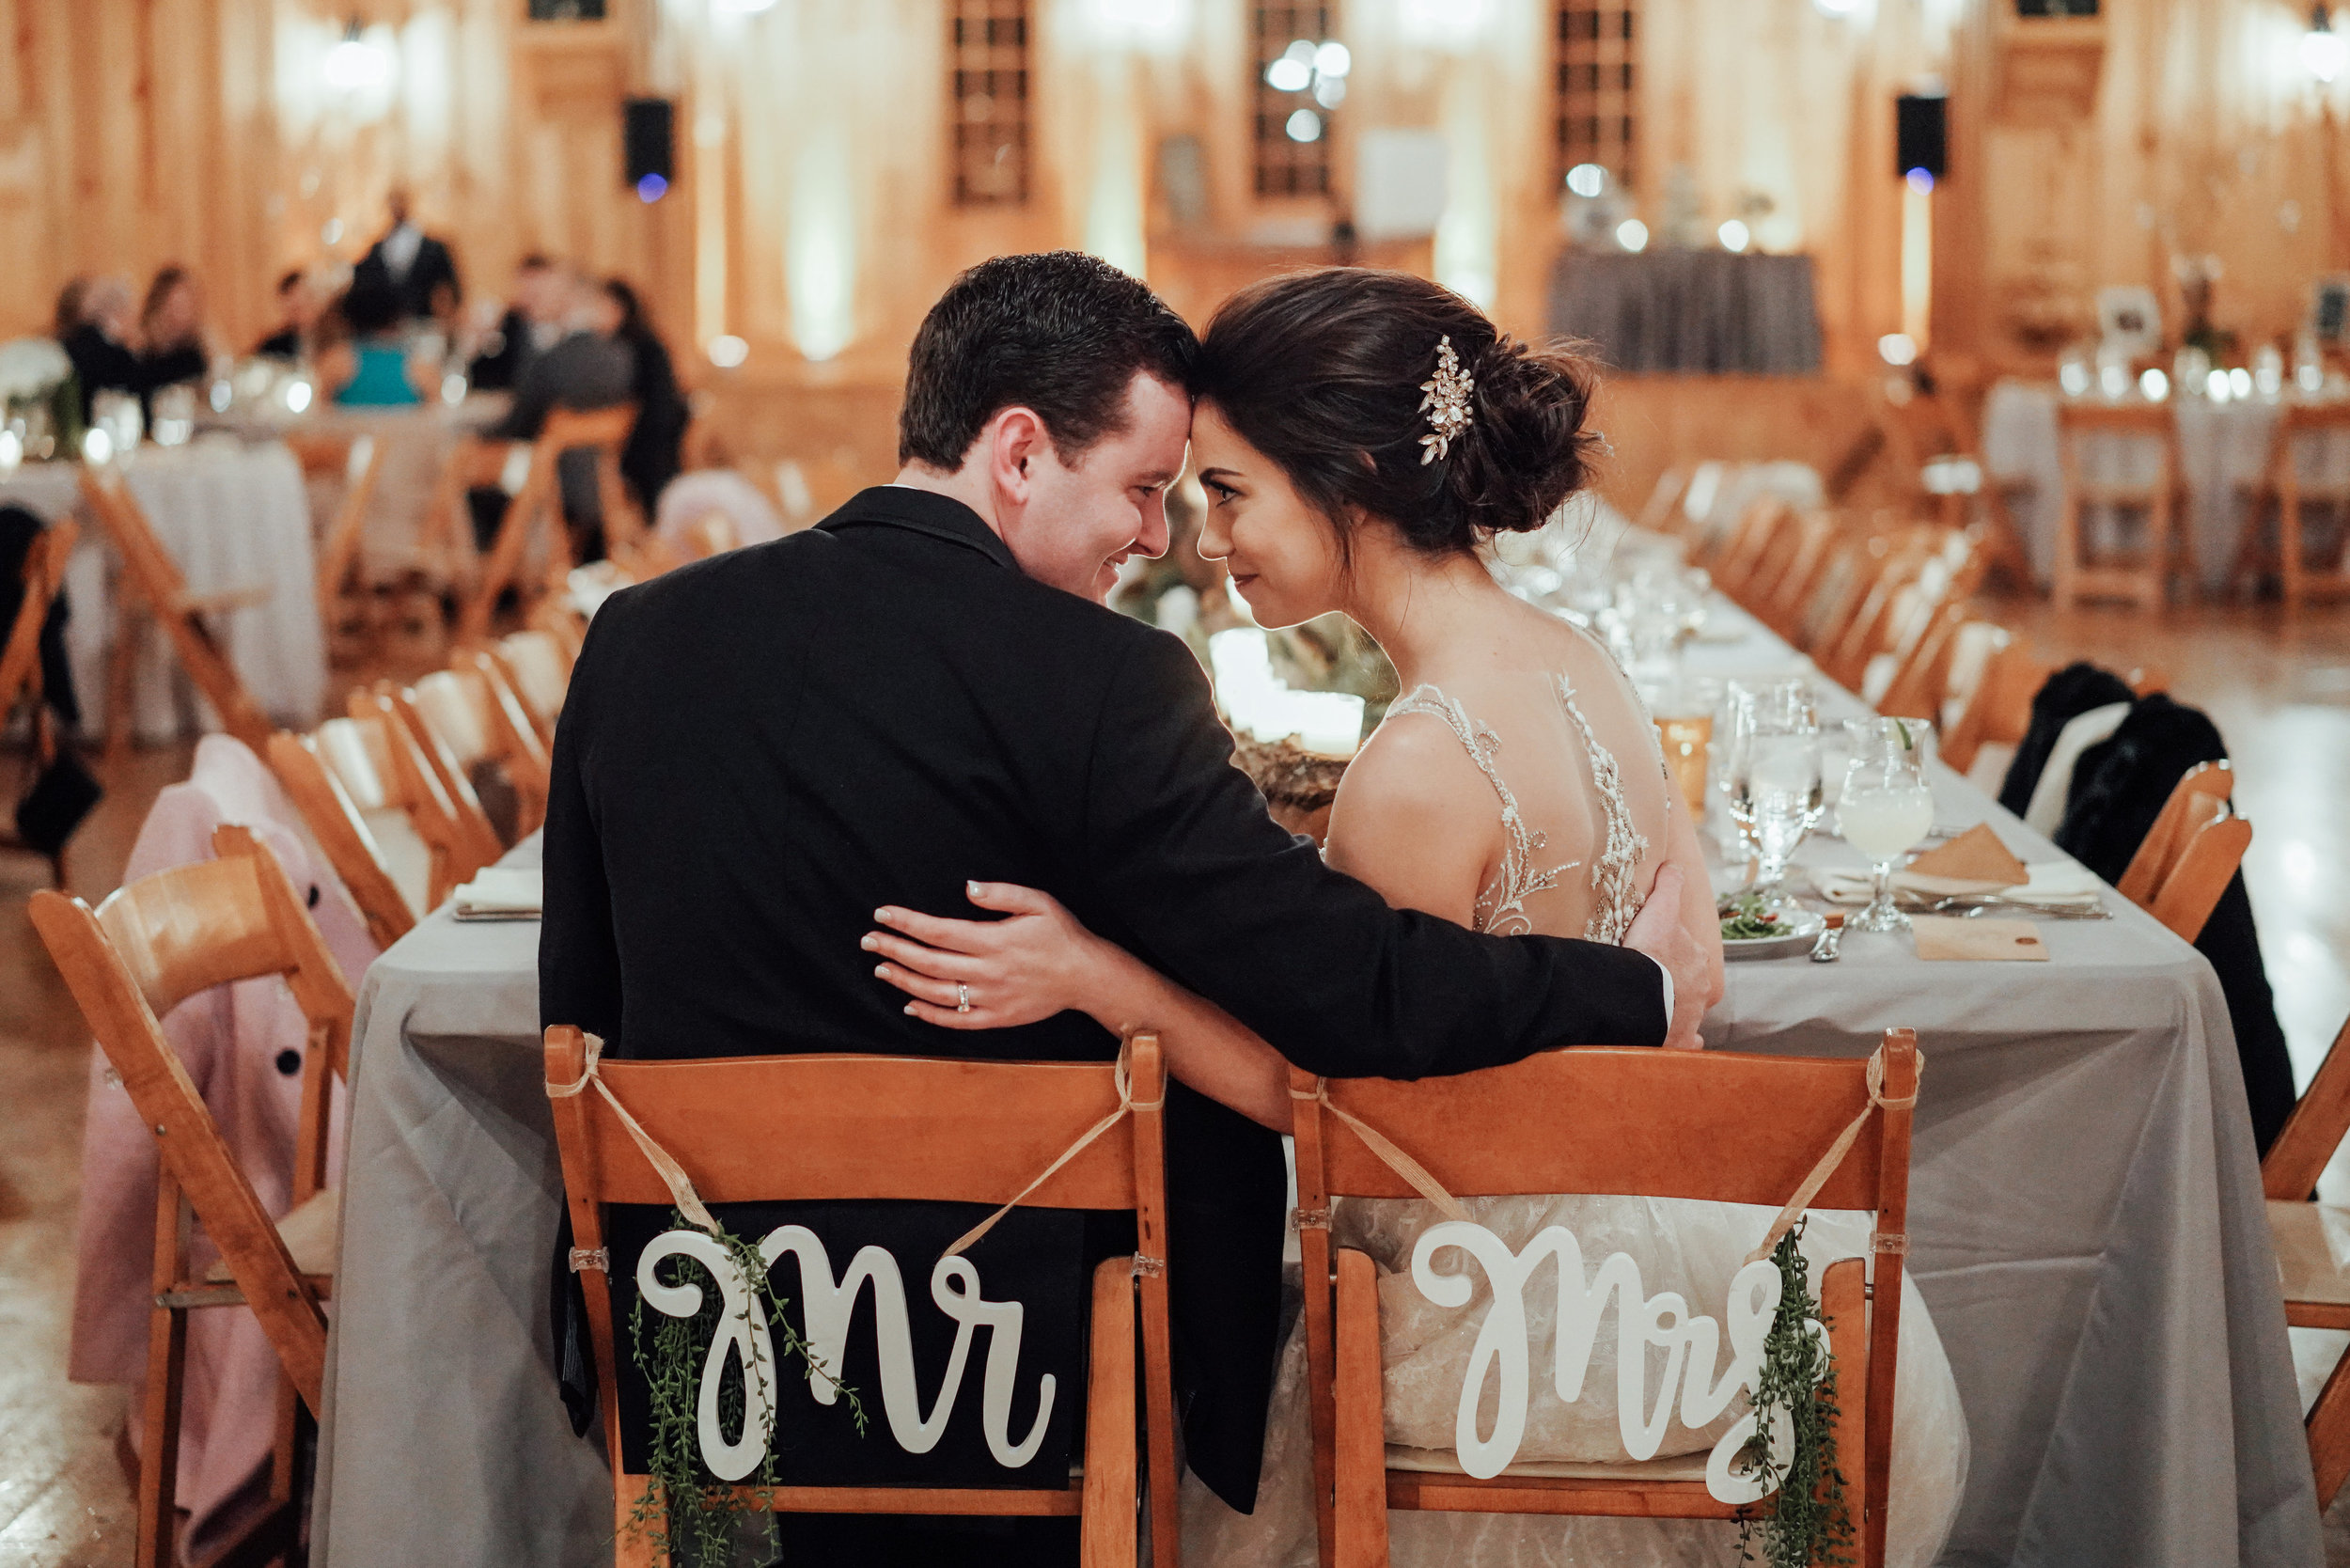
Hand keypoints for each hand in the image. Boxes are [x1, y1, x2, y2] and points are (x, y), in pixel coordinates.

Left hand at [863, 882, 1120, 1031]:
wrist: (1087, 976)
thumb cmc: (1062, 935)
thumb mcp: (1038, 902)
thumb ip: (1001, 894)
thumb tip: (966, 887)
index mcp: (993, 941)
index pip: (938, 932)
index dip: (906, 923)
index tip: (882, 914)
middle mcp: (987, 971)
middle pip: (928, 962)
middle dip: (894, 949)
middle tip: (869, 940)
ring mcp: (991, 998)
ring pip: (936, 993)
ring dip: (904, 981)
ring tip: (881, 969)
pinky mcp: (997, 1017)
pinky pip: (957, 1019)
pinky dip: (930, 1014)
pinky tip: (910, 1004)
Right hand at [1622, 864, 1707, 1050]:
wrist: (1640, 994)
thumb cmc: (1649, 953)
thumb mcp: (1659, 912)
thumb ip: (1668, 887)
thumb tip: (1674, 865)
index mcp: (1697, 961)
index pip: (1687, 953)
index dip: (1672, 951)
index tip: (1657, 952)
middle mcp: (1699, 990)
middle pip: (1689, 983)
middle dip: (1678, 982)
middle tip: (1656, 981)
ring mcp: (1690, 1017)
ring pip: (1687, 1011)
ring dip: (1677, 1009)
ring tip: (1659, 1008)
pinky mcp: (1677, 1040)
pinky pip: (1685, 1042)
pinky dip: (1684, 1041)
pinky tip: (1677, 1040)